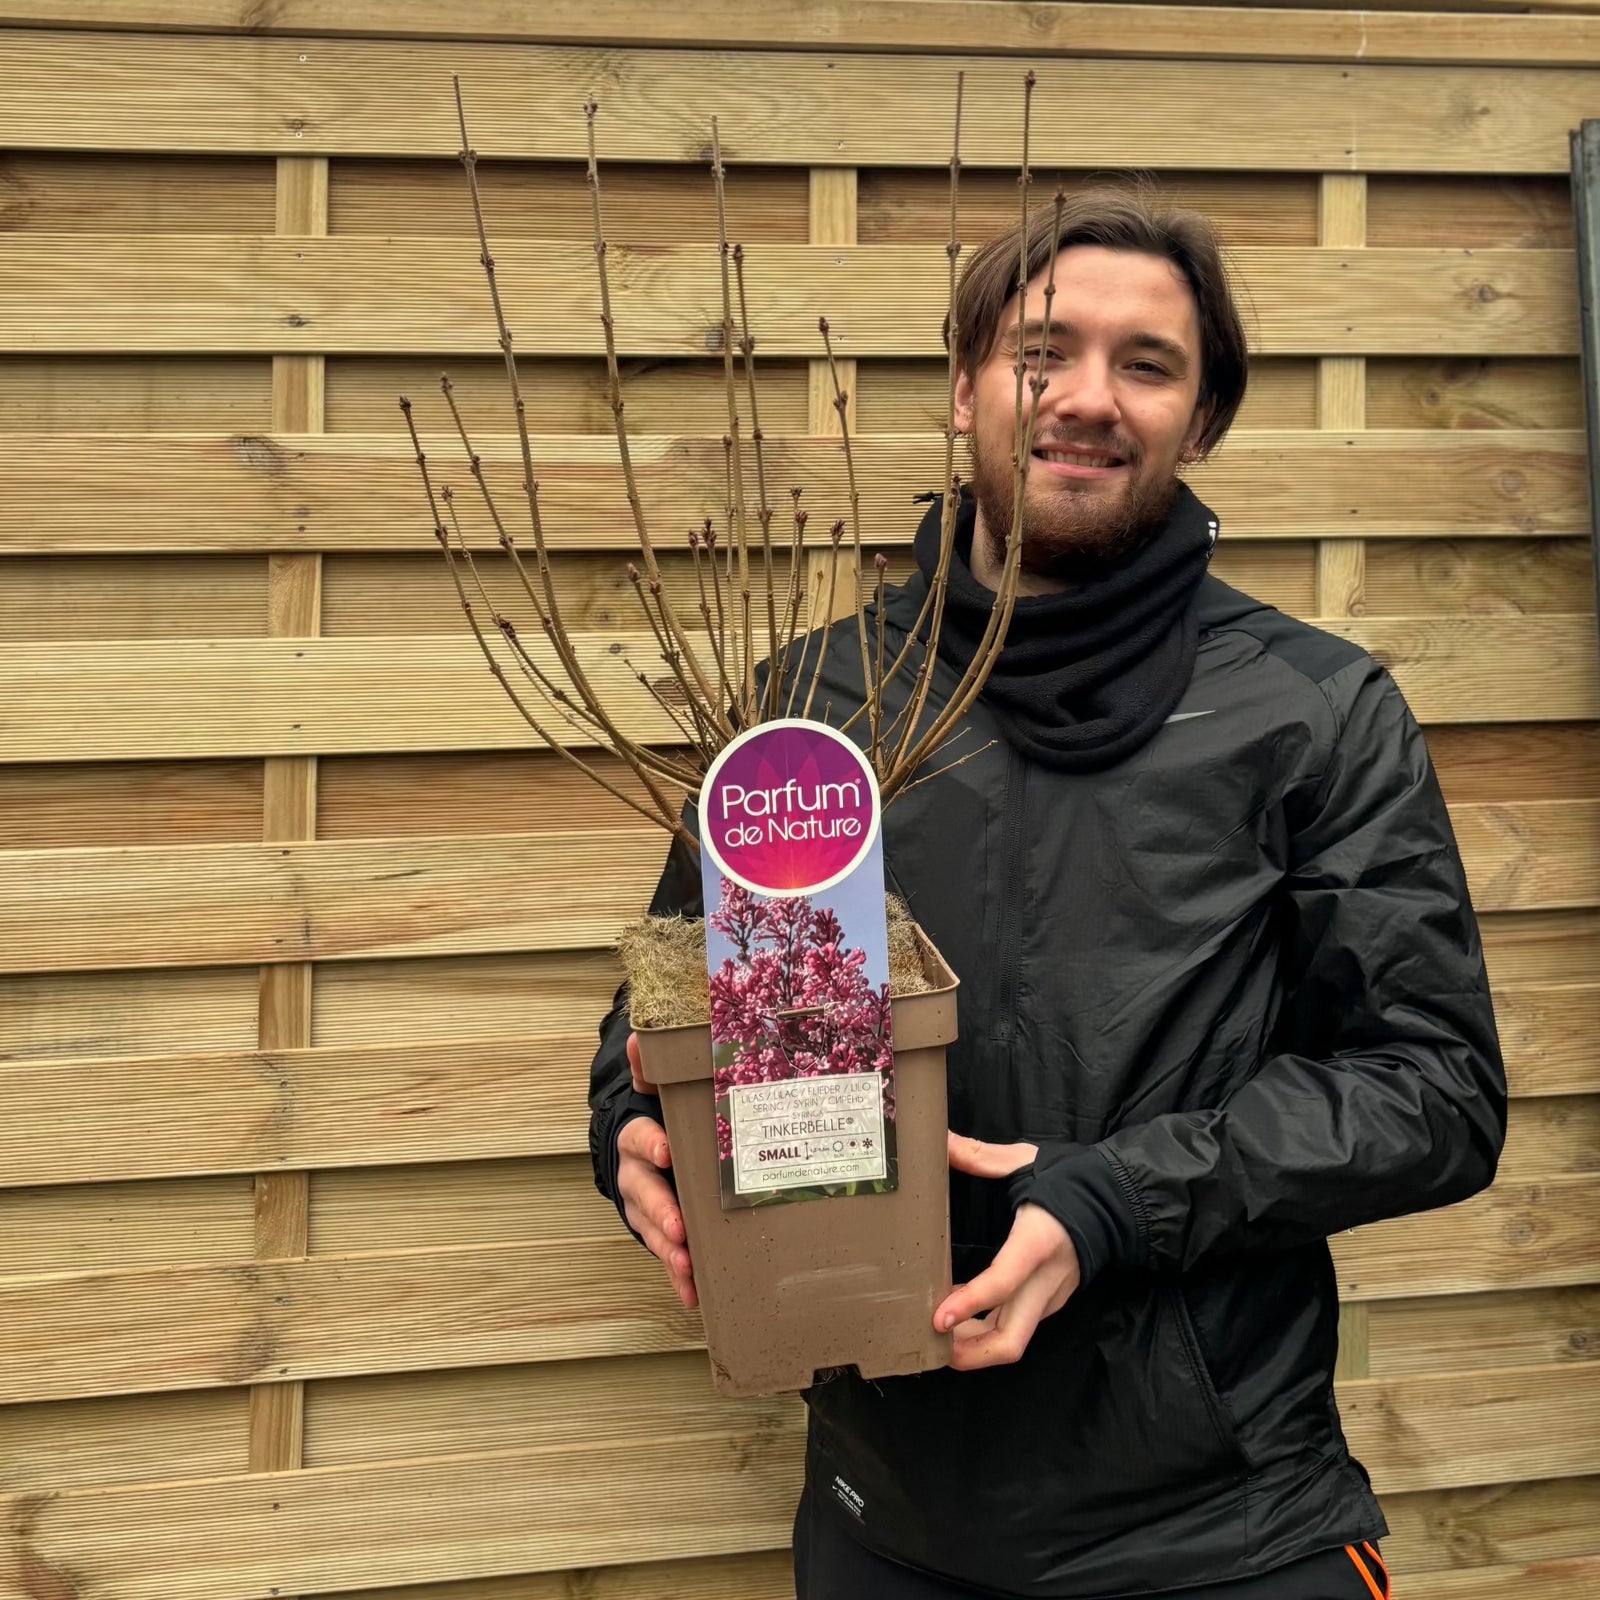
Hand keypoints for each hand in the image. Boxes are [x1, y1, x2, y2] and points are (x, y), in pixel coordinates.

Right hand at [617, 1033, 696, 1308]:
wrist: (642, 1152)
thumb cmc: (662, 1121)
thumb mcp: (656, 1094)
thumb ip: (651, 1070)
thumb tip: (642, 1035)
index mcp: (638, 1138)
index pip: (640, 1138)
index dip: (652, 1146)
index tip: (668, 1153)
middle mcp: (636, 1176)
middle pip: (644, 1193)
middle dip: (661, 1211)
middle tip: (680, 1227)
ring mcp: (645, 1209)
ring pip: (653, 1230)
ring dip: (669, 1249)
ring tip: (687, 1264)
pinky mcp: (659, 1234)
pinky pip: (668, 1258)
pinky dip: (678, 1277)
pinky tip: (694, 1293)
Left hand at [935, 1131, 1080, 1369]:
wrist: (1118, 1200)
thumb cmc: (1070, 1180)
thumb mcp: (1026, 1162)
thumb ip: (980, 1155)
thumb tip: (941, 1141)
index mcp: (1038, 1241)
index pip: (1004, 1282)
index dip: (969, 1303)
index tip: (938, 1317)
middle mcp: (1047, 1279)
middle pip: (1011, 1340)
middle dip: (968, 1353)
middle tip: (930, 1342)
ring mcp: (1052, 1296)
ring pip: (1014, 1340)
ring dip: (974, 1347)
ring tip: (938, 1334)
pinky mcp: (1051, 1301)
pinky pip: (1018, 1325)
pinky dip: (987, 1329)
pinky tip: (961, 1316)